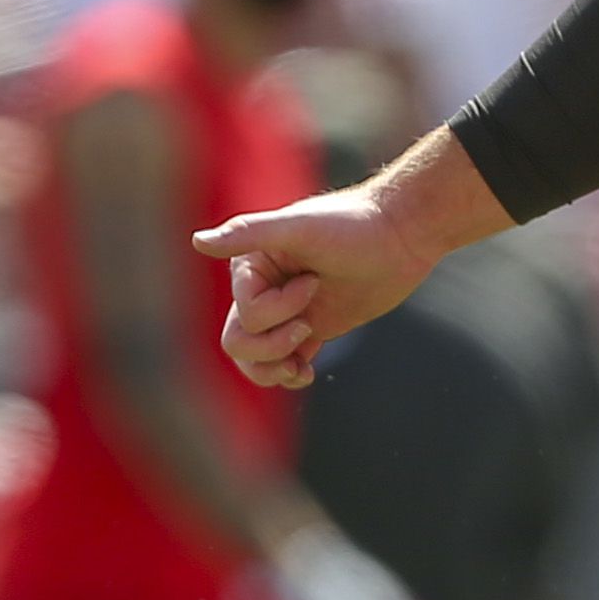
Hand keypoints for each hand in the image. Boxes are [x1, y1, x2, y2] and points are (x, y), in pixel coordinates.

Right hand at [197, 184, 434, 390]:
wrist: (401, 235)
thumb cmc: (351, 225)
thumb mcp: (298, 226)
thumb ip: (249, 233)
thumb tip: (197, 242)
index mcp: (251, 266)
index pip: (246, 312)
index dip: (279, 308)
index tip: (314, 281)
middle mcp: (264, 289)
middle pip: (239, 341)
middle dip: (271, 346)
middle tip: (308, 327)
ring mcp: (288, 311)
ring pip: (256, 358)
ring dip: (273, 369)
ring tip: (300, 366)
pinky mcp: (313, 326)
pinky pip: (285, 362)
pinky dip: (289, 374)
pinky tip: (307, 372)